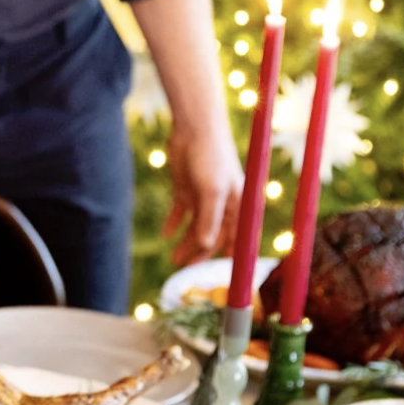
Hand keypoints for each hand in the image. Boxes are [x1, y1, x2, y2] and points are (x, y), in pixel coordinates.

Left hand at [162, 126, 243, 266]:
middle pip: (213, 235)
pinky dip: (173, 224)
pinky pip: (180, 213)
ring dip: (185, 243)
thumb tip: (207, 245)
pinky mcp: (186, 189)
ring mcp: (203, 197)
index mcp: (238, 204)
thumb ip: (210, 219)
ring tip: (172, 259)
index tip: (221, 275)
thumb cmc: (210, 157)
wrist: (193, 128)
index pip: (236, 237)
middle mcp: (223, 204)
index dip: (229, 255)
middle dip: (199, 253)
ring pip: (195, 227)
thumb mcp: (211, 191)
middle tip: (182, 267)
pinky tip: (166, 235)